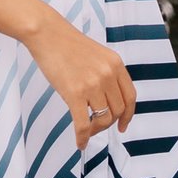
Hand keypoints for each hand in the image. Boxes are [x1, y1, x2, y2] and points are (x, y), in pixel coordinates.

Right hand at [24, 13, 135, 148]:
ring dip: (96, 130)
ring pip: (103, 120)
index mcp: (115, 64)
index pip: (130, 96)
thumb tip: (107, 101)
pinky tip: (79, 143)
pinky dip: (82, 138)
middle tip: (97, 127)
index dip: (128, 115)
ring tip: (87, 131)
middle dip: (109, 123)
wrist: (47, 34)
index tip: (123, 126)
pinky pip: (83, 124)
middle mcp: (108, 74)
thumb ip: (106, 74)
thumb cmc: (67, 45)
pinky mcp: (74, 93)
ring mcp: (92, 84)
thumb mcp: (97, 55)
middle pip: (118, 110)